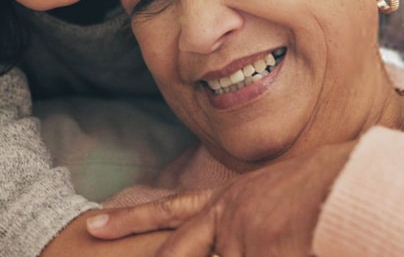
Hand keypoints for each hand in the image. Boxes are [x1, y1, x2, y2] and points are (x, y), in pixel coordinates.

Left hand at [87, 142, 354, 256]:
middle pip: (175, 249)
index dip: (130, 220)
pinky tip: (276, 244)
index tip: (94, 224)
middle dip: (149, 249)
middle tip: (97, 232)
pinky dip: (259, 254)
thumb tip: (217, 238)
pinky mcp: (258, 251)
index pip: (168, 212)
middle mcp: (223, 220)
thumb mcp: (265, 196)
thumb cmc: (310, 189)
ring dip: (237, 251)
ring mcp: (239, 241)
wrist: (340, 185)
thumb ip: (238, 214)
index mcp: (224, 202)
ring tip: (258, 235)